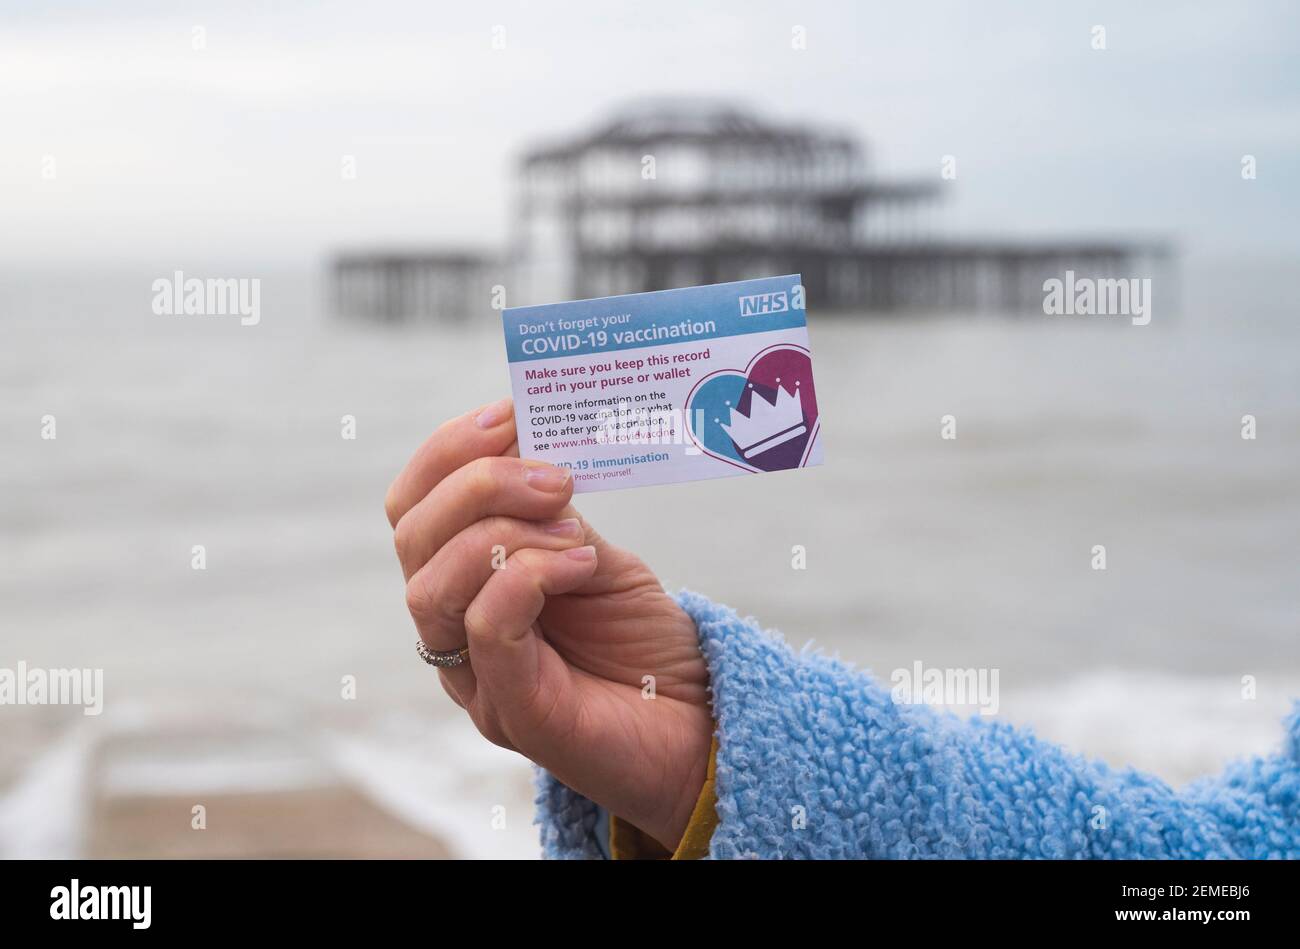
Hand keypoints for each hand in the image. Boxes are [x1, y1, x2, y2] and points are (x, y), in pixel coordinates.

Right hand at [385, 398, 712, 851]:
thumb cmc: (646, 646)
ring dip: (500, 530)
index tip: (511, 413)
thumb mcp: (595, 558)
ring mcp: (477, 678)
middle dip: (477, 482)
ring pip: (429, 586)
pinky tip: (584, 562)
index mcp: (463, 586)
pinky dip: (529, 576)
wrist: (702, 727)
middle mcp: (454, 634)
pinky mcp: (516, 712)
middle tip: (554, 475)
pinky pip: (486, 629)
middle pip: (410, 537)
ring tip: (572, 522)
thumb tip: (529, 444)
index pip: (412, 508)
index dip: (448, 451)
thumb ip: (551, 514)